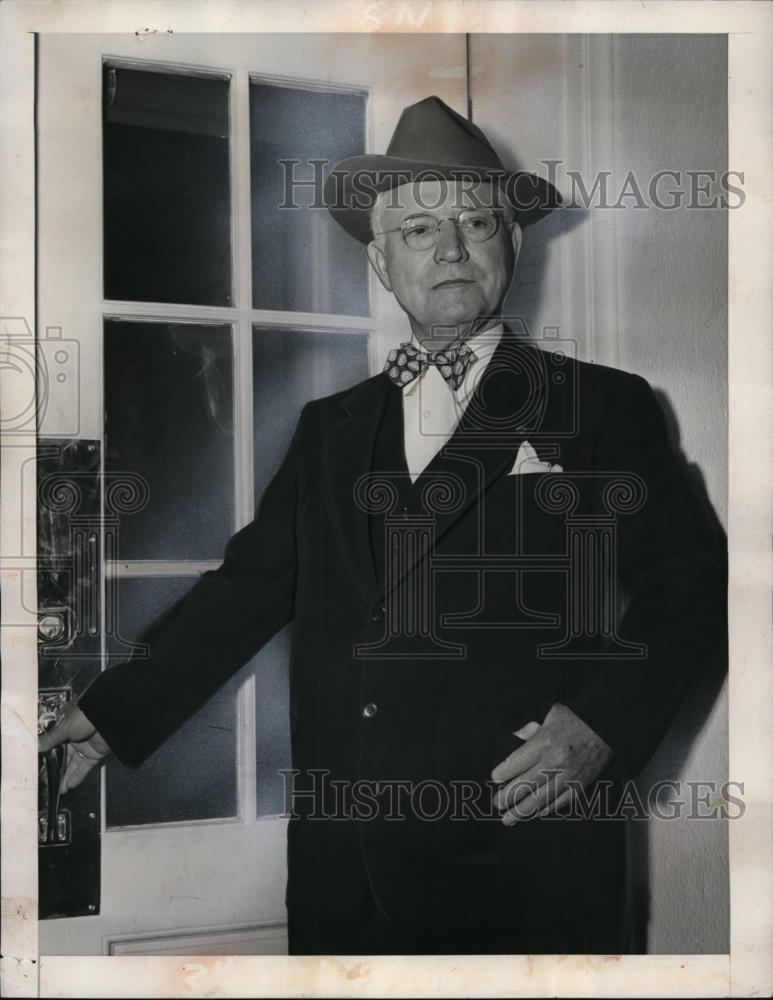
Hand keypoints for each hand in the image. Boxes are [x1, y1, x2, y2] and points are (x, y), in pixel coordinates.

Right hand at [38, 703, 110, 793]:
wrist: (110, 717)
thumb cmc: (87, 714)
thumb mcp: (65, 726)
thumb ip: (51, 738)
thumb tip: (37, 746)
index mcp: (66, 726)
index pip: (53, 743)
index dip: (46, 754)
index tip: (39, 764)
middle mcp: (75, 737)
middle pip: (63, 756)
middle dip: (55, 768)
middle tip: (46, 779)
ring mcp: (85, 746)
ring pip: (73, 764)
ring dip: (65, 776)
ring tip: (56, 788)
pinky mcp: (95, 754)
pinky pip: (85, 767)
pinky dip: (77, 776)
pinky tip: (68, 785)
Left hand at [491, 703, 611, 824]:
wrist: (606, 726)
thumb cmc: (575, 718)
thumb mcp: (549, 713)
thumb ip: (530, 728)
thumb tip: (514, 736)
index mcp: (543, 742)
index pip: (516, 763)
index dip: (502, 773)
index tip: (494, 779)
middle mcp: (554, 762)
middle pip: (524, 785)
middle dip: (507, 797)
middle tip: (497, 804)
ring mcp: (568, 776)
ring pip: (540, 798)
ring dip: (522, 811)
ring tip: (509, 819)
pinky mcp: (580, 784)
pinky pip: (561, 802)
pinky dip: (547, 809)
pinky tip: (536, 814)